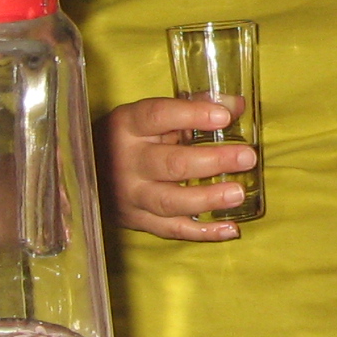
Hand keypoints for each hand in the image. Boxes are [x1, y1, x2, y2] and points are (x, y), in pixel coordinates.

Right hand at [101, 97, 258, 241]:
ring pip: (170, 201)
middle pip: (171, 163)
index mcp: (128, 125)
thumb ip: (194, 106)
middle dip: (212, 161)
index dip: (192, 115)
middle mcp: (126, 161)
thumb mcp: (153, 117)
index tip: (225, 116)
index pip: (158, 116)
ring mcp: (131, 195)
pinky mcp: (137, 221)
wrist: (89, 171)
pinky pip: (172, 230)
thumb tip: (236, 104)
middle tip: (247, 157)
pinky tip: (230, 228)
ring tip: (238, 193)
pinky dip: (202, 232)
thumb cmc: (134, 137)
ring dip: (207, 198)